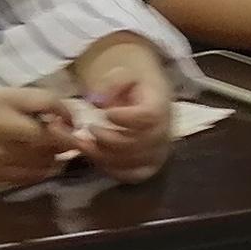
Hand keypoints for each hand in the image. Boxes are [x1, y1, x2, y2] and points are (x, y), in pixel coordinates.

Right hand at [0, 87, 78, 185]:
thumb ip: (29, 104)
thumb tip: (66, 119)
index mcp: (2, 99)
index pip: (48, 102)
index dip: (67, 112)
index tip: (71, 120)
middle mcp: (0, 125)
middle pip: (50, 135)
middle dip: (66, 139)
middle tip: (72, 141)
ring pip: (44, 159)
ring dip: (55, 157)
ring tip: (52, 152)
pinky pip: (31, 176)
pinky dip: (42, 170)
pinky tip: (39, 164)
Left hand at [69, 40, 178, 180]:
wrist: (146, 98)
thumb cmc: (132, 85)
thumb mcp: (123, 73)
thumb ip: (111, 83)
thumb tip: (97, 102)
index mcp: (161, 106)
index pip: (149, 116)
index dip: (126, 118)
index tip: (107, 113)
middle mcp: (164, 133)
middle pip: (140, 143)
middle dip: (110, 139)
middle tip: (89, 129)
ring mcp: (158, 153)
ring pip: (133, 162)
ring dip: (105, 155)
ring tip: (86, 143)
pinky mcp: (149, 167)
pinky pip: (132, 176)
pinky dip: (111, 169)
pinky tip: (95, 156)